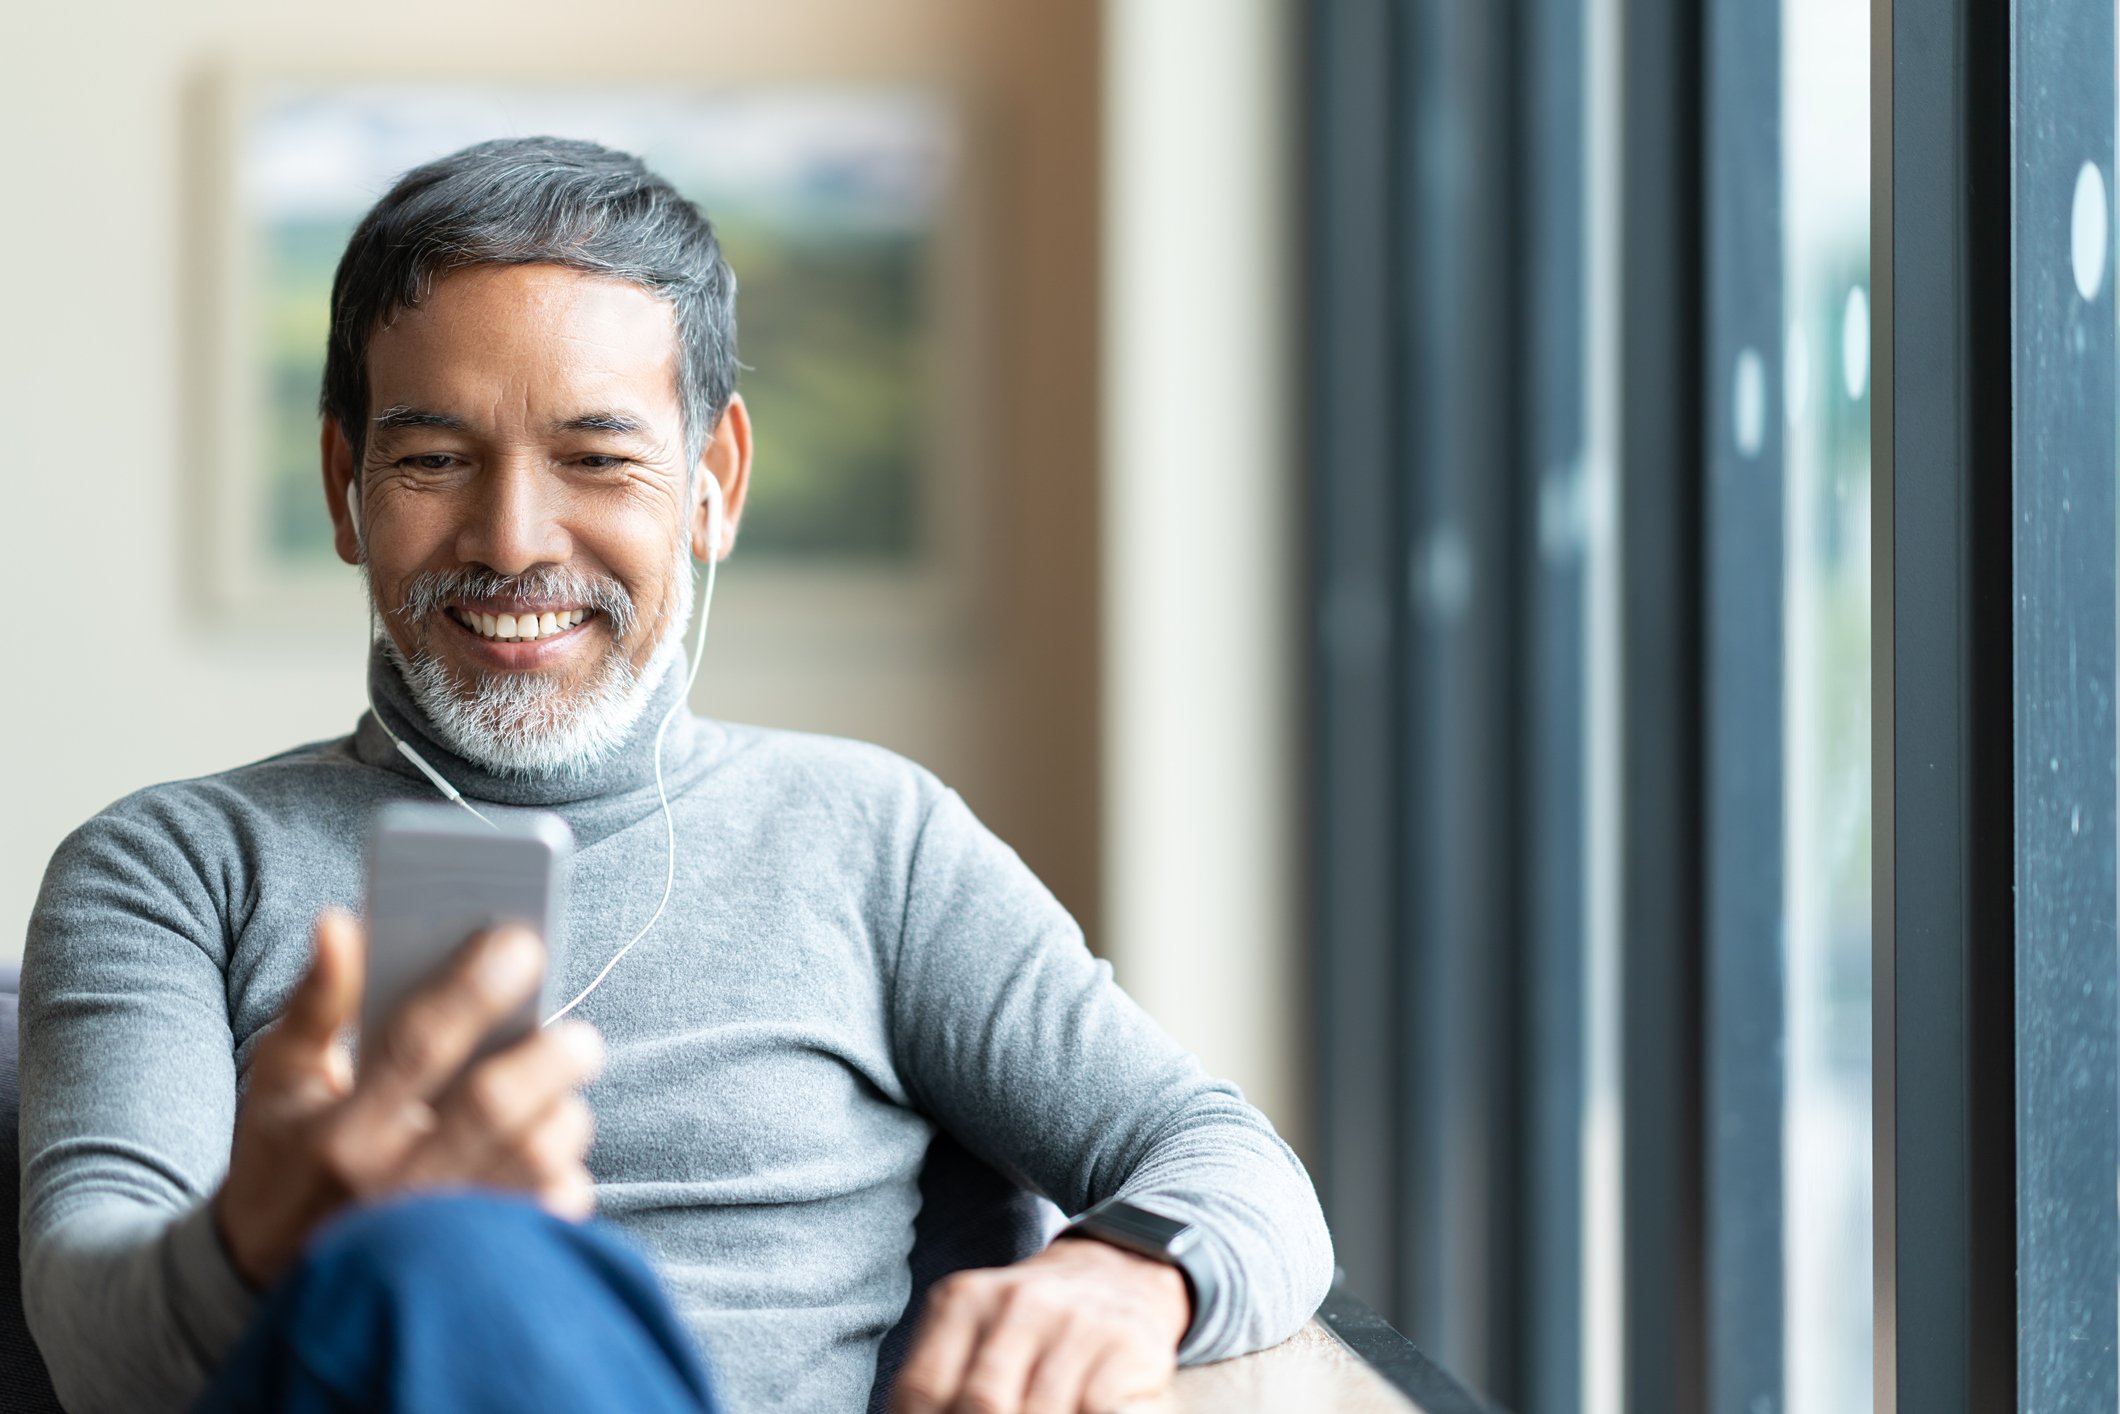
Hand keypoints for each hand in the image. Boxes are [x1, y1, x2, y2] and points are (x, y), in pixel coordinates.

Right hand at [213, 908, 604, 1287]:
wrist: (265, 1282)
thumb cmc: (282, 1160)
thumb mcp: (279, 1080)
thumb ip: (317, 1002)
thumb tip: (342, 922)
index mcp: (339, 1130)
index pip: (415, 1046)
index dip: (471, 989)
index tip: (520, 941)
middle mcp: (390, 1184)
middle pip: (492, 1106)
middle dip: (548, 1056)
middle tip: (576, 1034)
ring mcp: (438, 1234)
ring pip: (535, 1158)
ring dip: (564, 1115)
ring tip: (558, 1094)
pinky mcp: (478, 1267)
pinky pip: (552, 1211)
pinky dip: (566, 1177)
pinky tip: (550, 1156)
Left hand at [890, 1235, 1190, 1413]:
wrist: (1121, 1268)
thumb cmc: (1034, 1319)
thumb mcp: (976, 1326)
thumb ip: (941, 1379)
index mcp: (964, 1300)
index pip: (922, 1388)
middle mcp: (1019, 1304)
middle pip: (981, 1405)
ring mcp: (1075, 1325)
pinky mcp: (1126, 1346)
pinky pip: (1094, 1411)